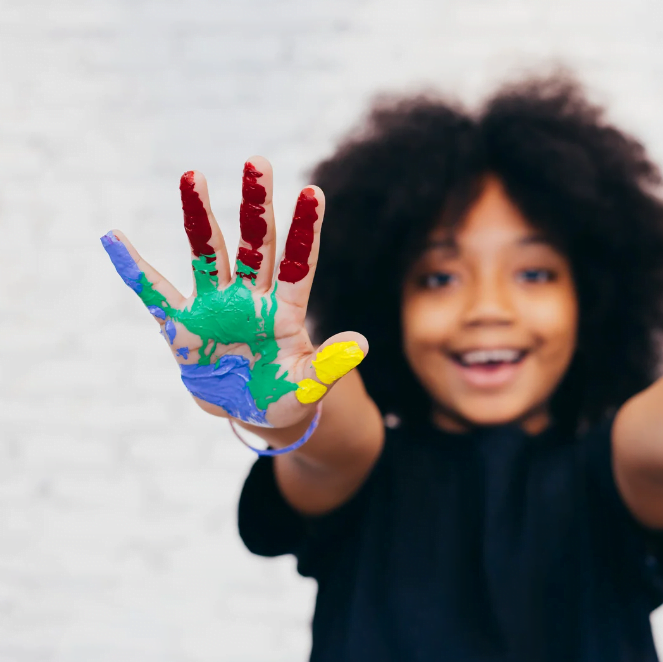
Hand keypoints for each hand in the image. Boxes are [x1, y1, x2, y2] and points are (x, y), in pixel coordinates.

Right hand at [101, 156, 365, 428]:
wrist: (248, 412)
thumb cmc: (285, 394)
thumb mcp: (310, 384)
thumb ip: (331, 363)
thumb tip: (361, 342)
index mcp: (285, 311)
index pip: (299, 265)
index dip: (305, 231)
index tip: (314, 192)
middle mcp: (250, 298)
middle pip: (256, 246)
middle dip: (256, 206)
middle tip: (258, 162)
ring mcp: (213, 307)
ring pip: (208, 254)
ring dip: (199, 217)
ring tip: (192, 175)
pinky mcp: (181, 326)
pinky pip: (153, 293)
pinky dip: (133, 269)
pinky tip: (113, 238)